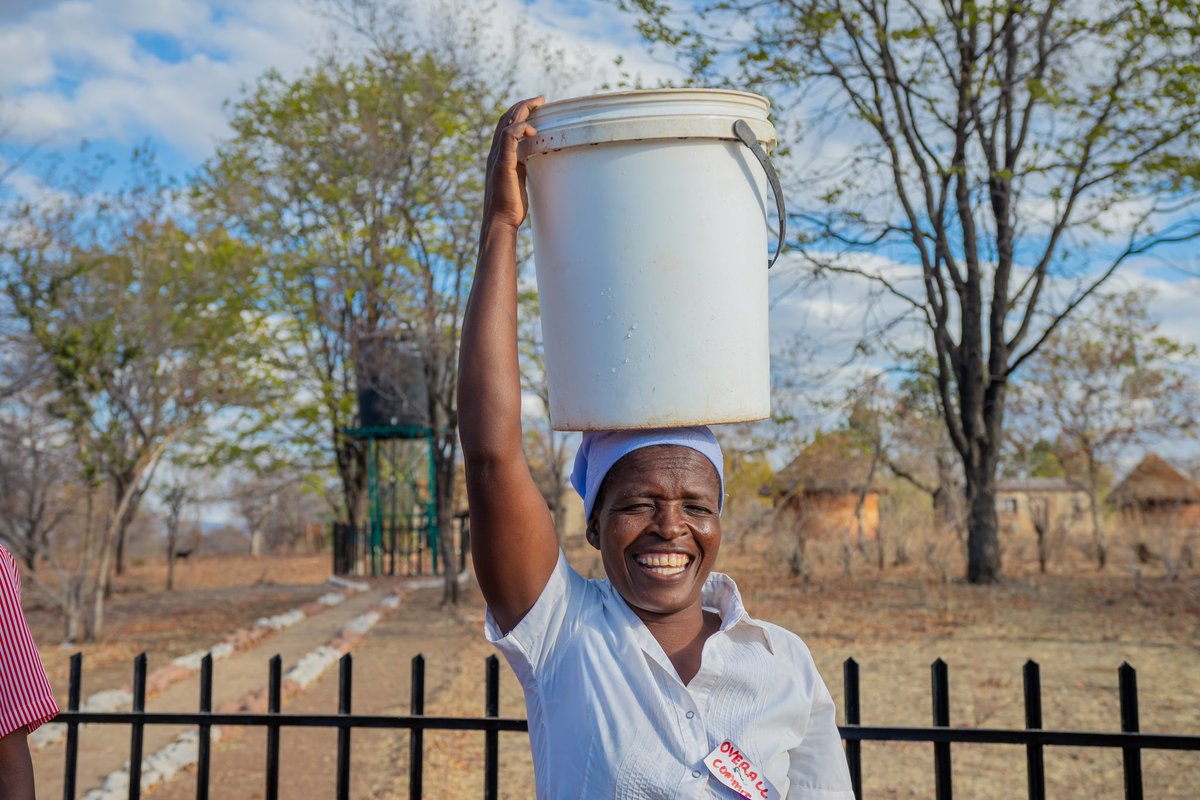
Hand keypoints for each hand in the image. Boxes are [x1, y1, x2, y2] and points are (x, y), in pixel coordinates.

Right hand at [482, 96, 544, 231]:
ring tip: (538, 104)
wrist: (500, 221)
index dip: (519, 113)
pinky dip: (519, 129)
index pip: (506, 126)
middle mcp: (496, 152)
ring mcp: (498, 157)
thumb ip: (523, 167)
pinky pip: (508, 138)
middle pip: (506, 119)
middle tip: (540, 99)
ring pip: (507, 124)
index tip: (536, 106)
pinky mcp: (503, 164)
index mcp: (500, 155)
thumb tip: (535, 161)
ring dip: (522, 111)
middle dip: (523, 106)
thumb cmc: (510, 206)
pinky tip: (532, 129)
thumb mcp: (519, 180)